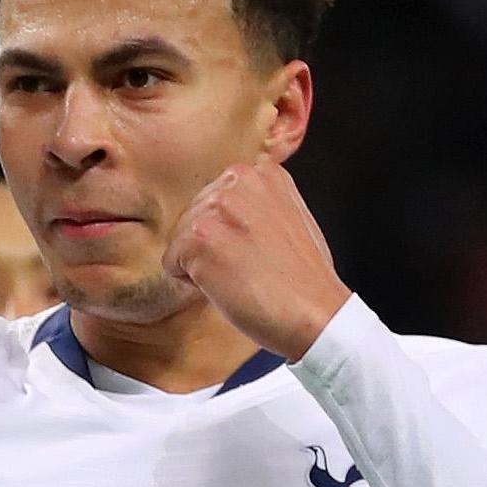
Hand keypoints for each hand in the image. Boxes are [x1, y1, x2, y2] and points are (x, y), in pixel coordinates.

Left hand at [161, 160, 352, 361]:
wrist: (314, 313)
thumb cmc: (304, 278)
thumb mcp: (289, 216)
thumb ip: (256, 204)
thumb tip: (223, 211)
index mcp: (261, 173)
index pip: (213, 199)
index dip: (227, 233)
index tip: (255, 249)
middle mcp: (238, 182)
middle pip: (192, 217)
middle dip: (211, 247)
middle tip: (249, 266)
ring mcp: (218, 209)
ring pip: (180, 240)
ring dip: (202, 265)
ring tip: (241, 275)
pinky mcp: (200, 239)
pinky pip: (171, 264)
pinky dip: (193, 283)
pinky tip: (229, 286)